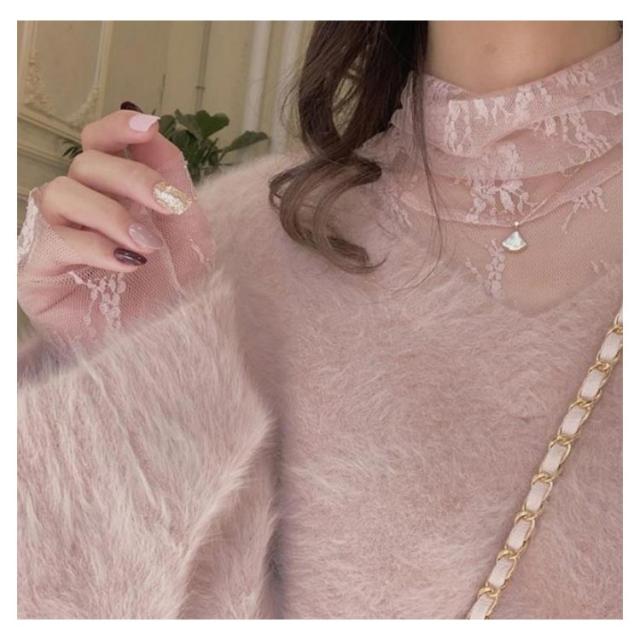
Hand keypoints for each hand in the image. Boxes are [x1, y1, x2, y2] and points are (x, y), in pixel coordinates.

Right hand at [18, 103, 214, 348]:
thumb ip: (173, 182)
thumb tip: (155, 130)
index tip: (148, 124)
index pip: (97, 144)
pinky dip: (94, 245)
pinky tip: (126, 263)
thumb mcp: (188, 234)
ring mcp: (54, 239)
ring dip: (111, 214)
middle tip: (168, 206)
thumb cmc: (172, 293)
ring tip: (145, 247)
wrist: (159, 346)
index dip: (117, 127)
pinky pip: (54, 240)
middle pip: (85, 163)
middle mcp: (79, 211)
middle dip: (132, 177)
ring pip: (60, 193)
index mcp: (113, 196)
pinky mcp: (37, 272)